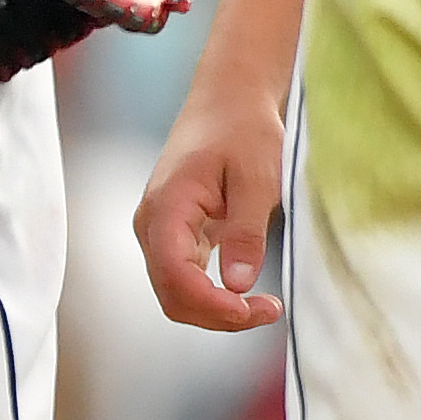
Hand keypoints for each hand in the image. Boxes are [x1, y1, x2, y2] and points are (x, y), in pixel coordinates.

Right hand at [137, 77, 289, 330]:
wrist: (226, 103)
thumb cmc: (242, 132)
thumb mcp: (256, 179)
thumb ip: (244, 232)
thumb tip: (239, 284)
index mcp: (166, 209)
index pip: (175, 276)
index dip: (213, 304)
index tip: (256, 309)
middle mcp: (151, 226)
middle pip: (170, 294)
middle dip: (216, 315)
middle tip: (269, 311)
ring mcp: (158, 232)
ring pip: (174, 293)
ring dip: (214, 310)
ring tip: (264, 306)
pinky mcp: (173, 235)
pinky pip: (183, 279)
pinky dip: (212, 295)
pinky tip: (246, 291)